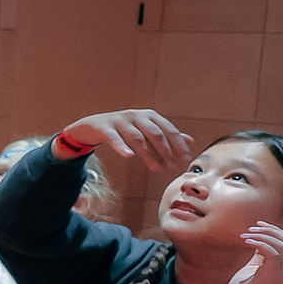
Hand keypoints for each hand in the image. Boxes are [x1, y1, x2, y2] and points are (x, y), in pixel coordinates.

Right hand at [59, 109, 195, 174]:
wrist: (92, 125)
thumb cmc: (123, 129)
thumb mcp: (146, 130)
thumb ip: (166, 134)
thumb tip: (189, 141)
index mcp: (149, 115)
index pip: (169, 130)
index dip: (178, 145)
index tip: (185, 159)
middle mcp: (136, 115)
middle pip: (155, 134)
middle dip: (166, 151)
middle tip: (172, 167)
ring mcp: (119, 120)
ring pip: (137, 138)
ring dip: (148, 154)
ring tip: (156, 168)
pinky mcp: (104, 127)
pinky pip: (114, 138)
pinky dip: (122, 146)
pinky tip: (129, 156)